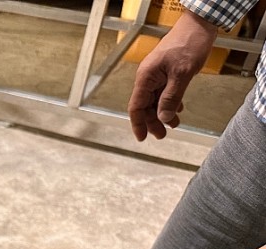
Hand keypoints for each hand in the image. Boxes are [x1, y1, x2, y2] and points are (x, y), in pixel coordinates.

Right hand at [128, 10, 217, 140]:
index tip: (142, 138)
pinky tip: (178, 109)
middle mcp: (148, 77)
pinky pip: (164, 92)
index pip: (136, 107)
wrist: (199, 24)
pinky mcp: (166, 72)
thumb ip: (171, 98)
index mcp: (146, 77)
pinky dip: (170, 103)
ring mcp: (157, 74)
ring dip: (163, 113)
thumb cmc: (189, 43)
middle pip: (145, 106)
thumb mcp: (181, 74)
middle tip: (162, 135)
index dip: (138, 124)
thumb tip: (163, 117)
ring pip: (155, 100)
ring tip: (173, 124)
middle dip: (153, 121)